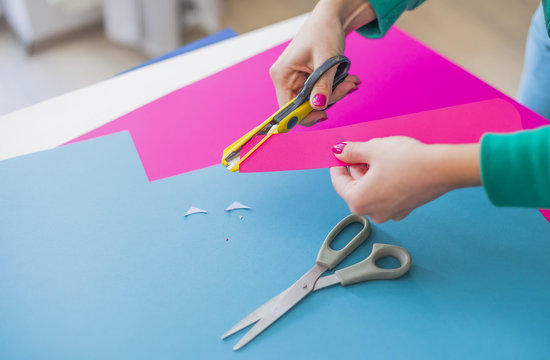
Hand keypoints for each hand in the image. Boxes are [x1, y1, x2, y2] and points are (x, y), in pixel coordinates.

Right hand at [269, 0, 374, 125]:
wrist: (330, 18)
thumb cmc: (324, 31)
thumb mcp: (326, 60)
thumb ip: (322, 85)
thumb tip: (318, 106)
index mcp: (282, 75)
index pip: (288, 109)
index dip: (305, 115)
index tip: (325, 113)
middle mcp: (284, 80)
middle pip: (304, 106)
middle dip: (328, 99)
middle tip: (348, 86)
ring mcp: (295, 80)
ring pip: (314, 101)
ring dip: (335, 93)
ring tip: (349, 79)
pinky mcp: (306, 80)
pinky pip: (319, 93)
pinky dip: (334, 88)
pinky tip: (346, 78)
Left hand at [329, 137, 480, 222]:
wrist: (442, 168)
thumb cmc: (406, 160)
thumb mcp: (373, 149)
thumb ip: (351, 151)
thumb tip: (338, 151)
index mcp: (358, 201)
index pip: (339, 182)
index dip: (337, 165)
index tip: (339, 154)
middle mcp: (372, 212)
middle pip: (355, 188)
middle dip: (356, 168)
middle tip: (361, 149)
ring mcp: (389, 213)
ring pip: (371, 191)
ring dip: (370, 174)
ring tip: (379, 155)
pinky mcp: (404, 209)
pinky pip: (386, 195)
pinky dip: (384, 182)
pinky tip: (392, 166)